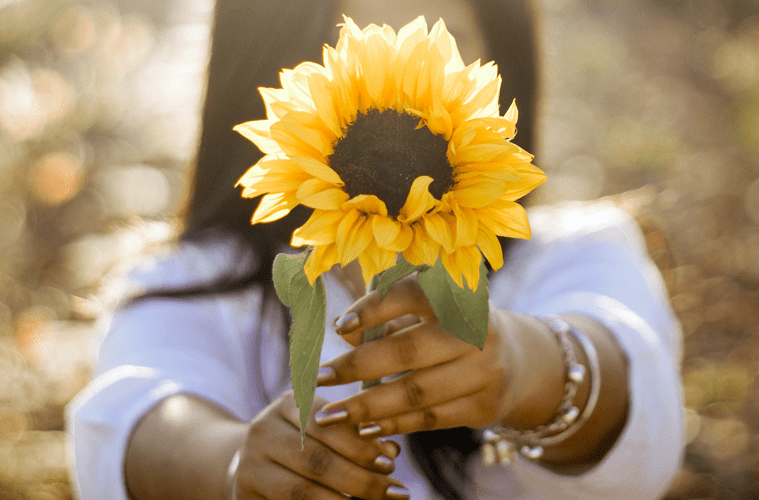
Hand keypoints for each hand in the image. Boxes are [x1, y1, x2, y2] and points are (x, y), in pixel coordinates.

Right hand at [233, 390, 407, 499]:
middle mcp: (264, 428)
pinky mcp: (245, 492)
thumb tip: (391, 451)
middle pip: (317, 459)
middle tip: (395, 491)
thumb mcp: (326, 430)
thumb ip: (357, 436)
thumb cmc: (303, 442)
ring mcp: (250, 462)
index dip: (360, 446)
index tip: (391, 463)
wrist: (250, 462)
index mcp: (290, 403)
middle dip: (361, 479)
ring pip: (303, 490)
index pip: (328, 424)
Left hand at [314, 275, 525, 436]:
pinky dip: (392, 424)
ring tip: (331, 415)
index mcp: (458, 294)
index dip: (373, 309)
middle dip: (357, 366)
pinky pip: (429, 419)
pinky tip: (363, 428)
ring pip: (416, 393)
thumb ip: (386, 317)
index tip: (338, 326)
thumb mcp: (426, 311)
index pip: (411, 295)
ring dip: (367, 406)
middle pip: (408, 351)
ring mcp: (484, 372)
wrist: (517, 359)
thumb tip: (344, 332)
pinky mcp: (484, 407)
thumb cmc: (452, 328)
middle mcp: (476, 331)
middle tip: (319, 378)